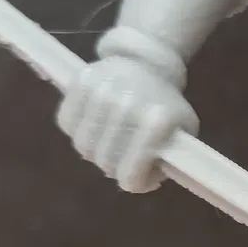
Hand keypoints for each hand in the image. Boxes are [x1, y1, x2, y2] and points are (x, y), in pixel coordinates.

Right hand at [56, 55, 197, 192]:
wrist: (149, 64)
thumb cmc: (165, 107)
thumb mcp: (181, 135)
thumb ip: (167, 162)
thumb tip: (143, 180)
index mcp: (158, 121)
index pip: (131, 176)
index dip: (135, 182)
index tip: (140, 175)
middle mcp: (128, 105)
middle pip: (105, 162)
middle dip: (114, 166)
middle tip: (123, 156)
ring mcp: (102, 90)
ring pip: (83, 145)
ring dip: (94, 149)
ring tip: (108, 140)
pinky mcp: (81, 80)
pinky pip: (66, 121)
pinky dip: (77, 128)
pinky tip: (93, 123)